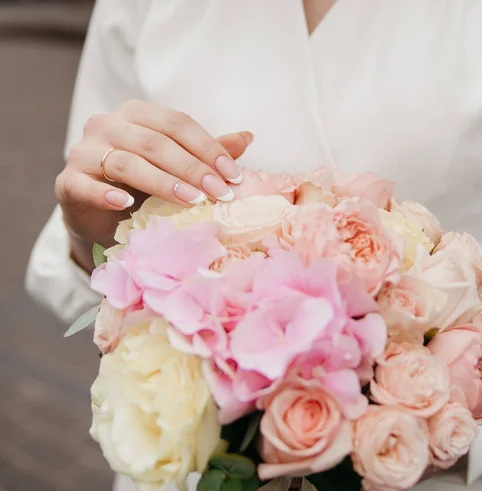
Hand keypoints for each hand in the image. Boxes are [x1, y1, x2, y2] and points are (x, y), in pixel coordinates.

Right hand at [55, 99, 252, 268]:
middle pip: (155, 142)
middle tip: (220, 193)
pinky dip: (106, 194)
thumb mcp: (177, 169)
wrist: (102, 218)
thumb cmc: (143, 188)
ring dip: (162, 183)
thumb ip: (205, 154)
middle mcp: (108, 125)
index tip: (233, 175)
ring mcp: (84, 151)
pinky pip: (85, 184)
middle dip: (192, 168)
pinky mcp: (67, 181)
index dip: (207, 147)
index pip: (177, 123)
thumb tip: (248, 136)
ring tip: (191, 201)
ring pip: (126, 162)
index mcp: (138, 115)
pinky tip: (126, 205)